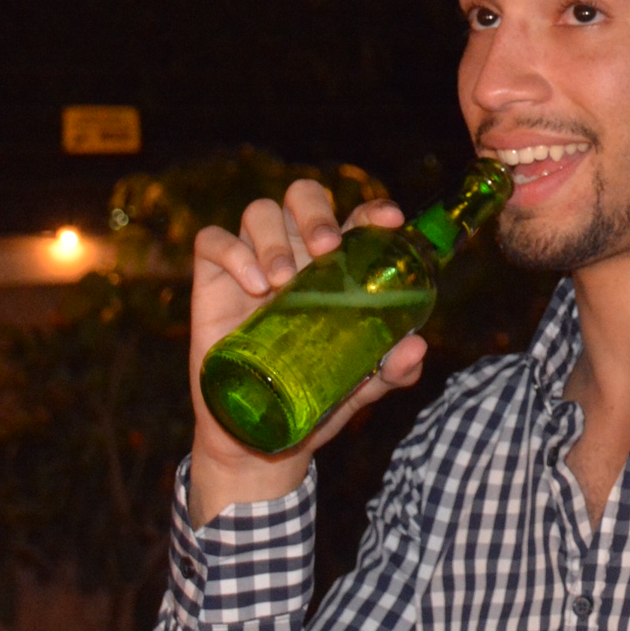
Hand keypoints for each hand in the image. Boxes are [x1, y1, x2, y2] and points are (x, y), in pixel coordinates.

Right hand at [185, 179, 429, 526]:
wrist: (257, 435)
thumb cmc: (314, 395)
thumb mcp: (362, 386)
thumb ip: (392, 370)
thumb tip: (417, 348)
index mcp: (338, 265)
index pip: (357, 217)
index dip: (373, 208)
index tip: (389, 221)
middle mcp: (297, 252)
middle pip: (304, 195)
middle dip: (316, 212)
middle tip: (325, 248)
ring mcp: (253, 261)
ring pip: (260, 211)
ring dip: (273, 239)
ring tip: (281, 282)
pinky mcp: (213, 278)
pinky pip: (213, 240)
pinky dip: (233, 253)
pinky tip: (252, 285)